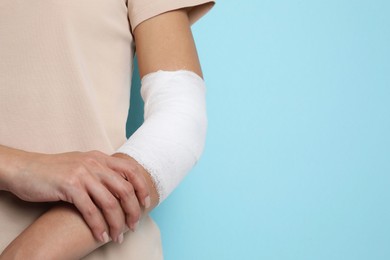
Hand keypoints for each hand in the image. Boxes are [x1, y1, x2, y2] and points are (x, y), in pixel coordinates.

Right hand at [4, 150, 149, 242]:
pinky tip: (101, 236)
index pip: (131, 170)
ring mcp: (83, 174)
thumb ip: (100, 171)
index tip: (146, 203)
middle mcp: (94, 163)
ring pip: (110, 202)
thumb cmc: (54, 171)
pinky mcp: (69, 186)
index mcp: (100, 157)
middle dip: (133, 211)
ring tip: (117, 237)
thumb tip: (121, 186)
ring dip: (116, 223)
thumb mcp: (82, 164)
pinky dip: (98, 226)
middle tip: (133, 226)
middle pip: (125, 189)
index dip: (142, 187)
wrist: (25, 169)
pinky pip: (90, 210)